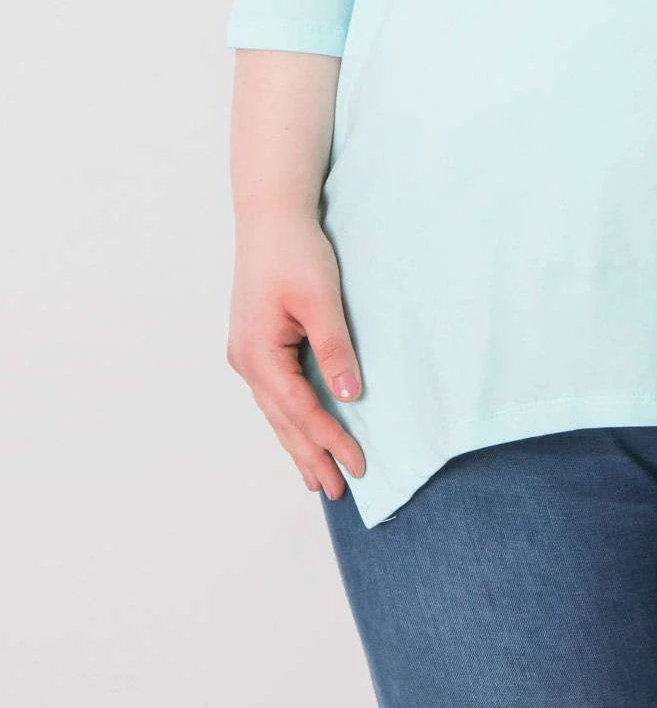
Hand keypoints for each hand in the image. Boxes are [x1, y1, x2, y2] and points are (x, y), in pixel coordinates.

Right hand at [227, 208, 366, 499]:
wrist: (271, 216)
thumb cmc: (296, 252)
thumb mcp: (321, 299)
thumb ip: (334, 349)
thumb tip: (349, 397)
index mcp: (259, 354)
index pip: (301, 411)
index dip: (331, 440)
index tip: (359, 466)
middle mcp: (247, 361)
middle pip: (283, 421)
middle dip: (311, 456)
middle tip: (338, 491)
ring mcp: (248, 354)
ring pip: (277, 411)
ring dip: (298, 443)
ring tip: (318, 478)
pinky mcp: (257, 344)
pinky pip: (277, 393)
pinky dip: (292, 417)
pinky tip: (301, 431)